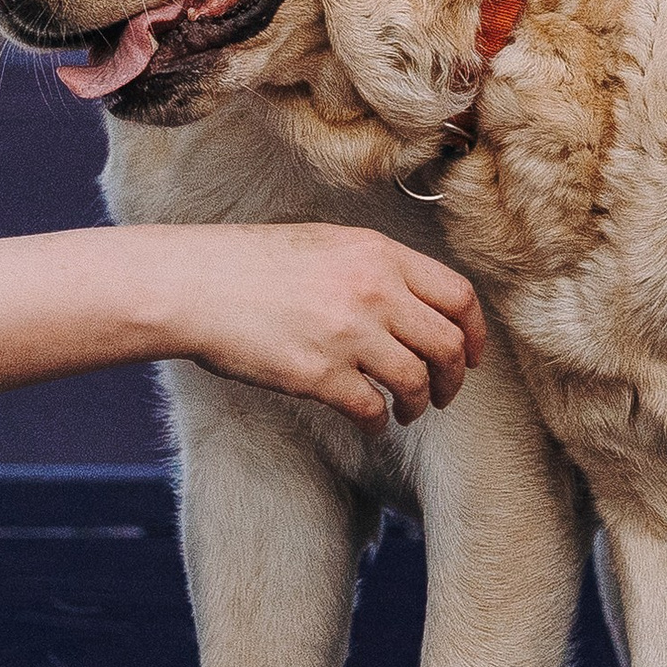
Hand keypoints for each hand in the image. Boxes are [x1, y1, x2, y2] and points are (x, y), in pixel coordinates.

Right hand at [173, 225, 487, 433]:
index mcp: (378, 254)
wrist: (193, 284)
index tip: (471, 355)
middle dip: (454, 378)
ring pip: (417, 381)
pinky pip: (373, 409)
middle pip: (449, 345)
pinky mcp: (320, 375)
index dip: (474, 333)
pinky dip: (379, 422)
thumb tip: (414, 305)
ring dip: (418, 404)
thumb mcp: (325, 245)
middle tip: (443, 393)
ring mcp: (348, 334)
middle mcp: (373, 291)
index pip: (458, 296)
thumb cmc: (248, 265)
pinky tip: (370, 422)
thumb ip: (374, 269)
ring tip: (404, 412)